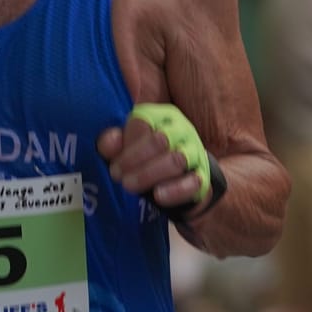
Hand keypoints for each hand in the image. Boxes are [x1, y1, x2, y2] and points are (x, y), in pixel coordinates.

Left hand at [98, 109, 212, 216]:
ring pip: (176, 160)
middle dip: (134, 159)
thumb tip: (108, 144)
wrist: (179, 175)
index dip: (126, 143)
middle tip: (118, 175)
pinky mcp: (203, 176)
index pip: (142, 122)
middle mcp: (180, 130)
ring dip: (149, 174)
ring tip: (130, 186)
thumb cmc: (146, 156)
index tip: (114, 163)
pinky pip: (193, 183)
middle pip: (160, 140)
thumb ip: (113, 142)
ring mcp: (194, 152)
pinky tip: (158, 195)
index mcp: (161, 116)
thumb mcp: (127, 145)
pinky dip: (174, 190)